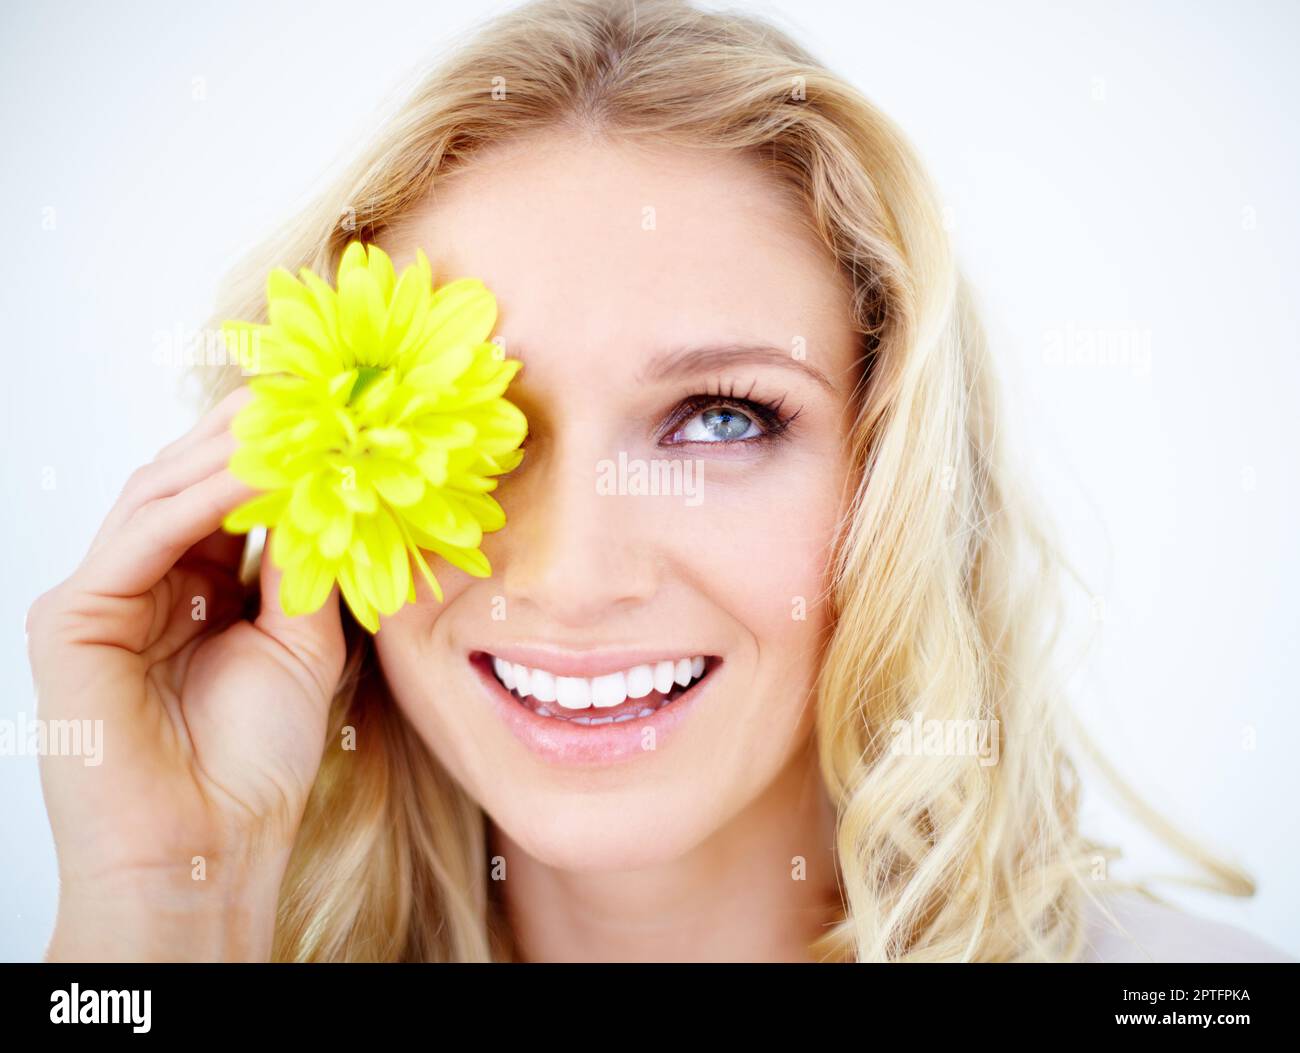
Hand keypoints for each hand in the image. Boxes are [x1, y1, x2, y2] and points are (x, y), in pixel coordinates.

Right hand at [27, 386, 346, 959]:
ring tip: (294, 417)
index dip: (277, 453)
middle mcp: (144, 583)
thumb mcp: (302, 641)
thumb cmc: (256, 761)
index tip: (334, 412)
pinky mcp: (73, 617)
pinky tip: (258, 469)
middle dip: (250, 434)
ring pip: (161, 494)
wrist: (211, 848)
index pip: (226, 498)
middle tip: (312, 392)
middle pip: (188, 482)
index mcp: (193, 589)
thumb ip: (304, 563)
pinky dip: (200, 497)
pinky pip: (142, 535)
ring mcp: (104, 596)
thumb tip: (327, 484)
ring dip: (228, 452)